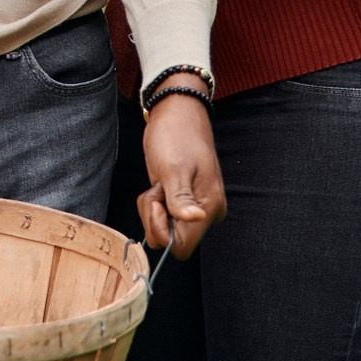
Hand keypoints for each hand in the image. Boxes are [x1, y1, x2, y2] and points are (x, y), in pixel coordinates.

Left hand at [137, 92, 225, 257]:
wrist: (177, 113)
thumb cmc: (176, 135)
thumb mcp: (173, 167)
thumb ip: (180, 198)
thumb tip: (196, 218)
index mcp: (209, 207)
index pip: (182, 247)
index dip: (162, 229)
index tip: (159, 200)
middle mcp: (204, 212)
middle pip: (169, 240)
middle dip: (154, 216)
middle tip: (159, 186)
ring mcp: (192, 208)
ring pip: (161, 228)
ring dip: (151, 208)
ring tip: (161, 181)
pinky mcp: (180, 202)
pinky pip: (160, 216)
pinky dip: (153, 203)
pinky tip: (159, 183)